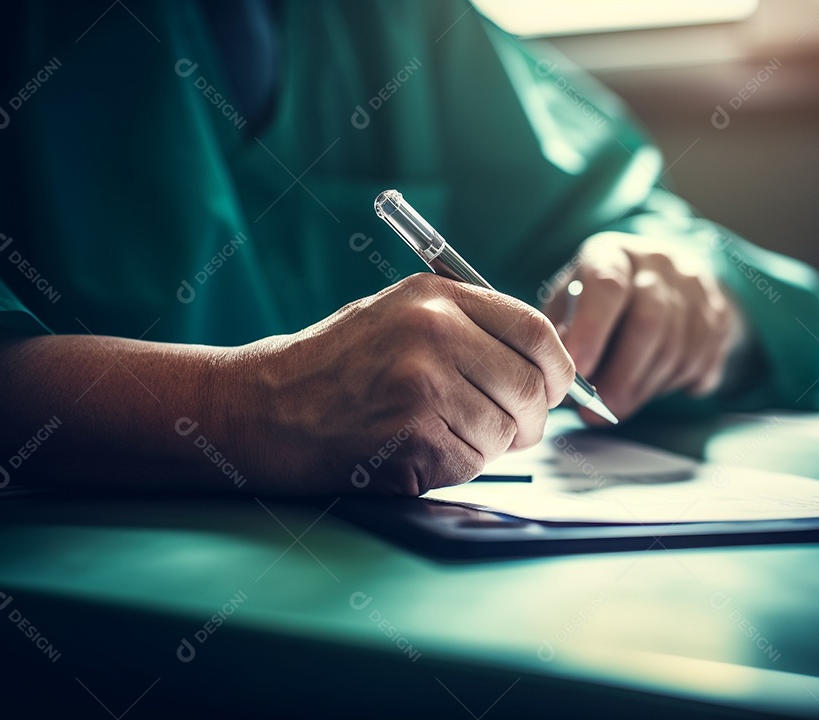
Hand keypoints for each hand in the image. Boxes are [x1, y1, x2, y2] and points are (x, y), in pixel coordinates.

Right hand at [221, 273, 575, 495]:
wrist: (262, 407)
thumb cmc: (335, 367)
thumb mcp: (399, 315)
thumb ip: (469, 329)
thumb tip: (544, 363)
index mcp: (435, 296)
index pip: (536, 329)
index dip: (556, 368)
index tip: (553, 388)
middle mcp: (434, 331)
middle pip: (531, 385)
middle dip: (530, 418)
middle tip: (511, 428)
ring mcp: (423, 382)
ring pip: (505, 429)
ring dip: (487, 445)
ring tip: (440, 433)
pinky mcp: (412, 434)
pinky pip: (473, 462)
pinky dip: (456, 467)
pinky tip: (417, 451)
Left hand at [542, 231, 743, 423]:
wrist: (660, 282)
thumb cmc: (598, 300)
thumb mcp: (569, 301)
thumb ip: (563, 331)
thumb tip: (564, 371)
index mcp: (613, 252)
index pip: (607, 284)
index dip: (592, 331)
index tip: (578, 370)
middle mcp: (659, 262)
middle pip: (649, 322)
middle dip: (622, 375)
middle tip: (600, 408)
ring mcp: (695, 287)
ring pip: (676, 349)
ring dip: (644, 388)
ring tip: (617, 405)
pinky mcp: (719, 315)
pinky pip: (699, 362)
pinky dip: (671, 386)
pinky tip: (647, 387)